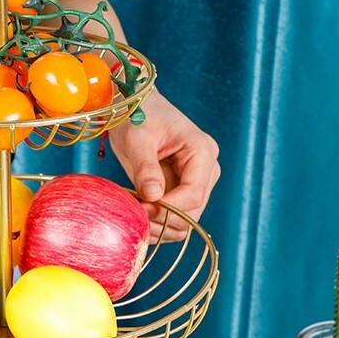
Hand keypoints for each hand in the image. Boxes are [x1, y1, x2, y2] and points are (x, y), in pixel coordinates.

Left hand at [109, 89, 220, 241]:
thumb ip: (146, 168)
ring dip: (158, 227)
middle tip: (134, 214)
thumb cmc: (138, 116)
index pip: (194, 195)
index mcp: (202, 153)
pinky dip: (156, 225)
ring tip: (133, 216)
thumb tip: (153, 197)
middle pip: (192, 214)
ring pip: (184, 223)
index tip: (141, 208)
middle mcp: (205, 172)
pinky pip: (173, 220)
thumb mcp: (137, 138)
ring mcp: (195, 184)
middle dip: (162, 220)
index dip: (167, 209)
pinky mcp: (180, 192)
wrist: (136, 110)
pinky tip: (137, 217)